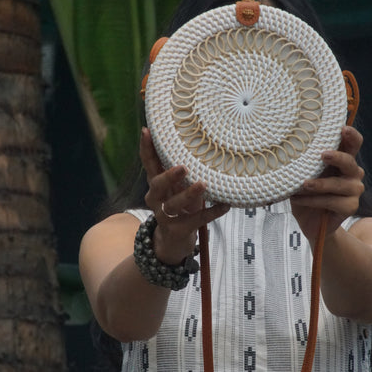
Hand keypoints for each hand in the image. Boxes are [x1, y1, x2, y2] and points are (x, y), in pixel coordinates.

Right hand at [140, 128, 228, 264]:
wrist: (173, 240)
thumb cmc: (178, 204)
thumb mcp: (177, 186)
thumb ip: (180, 169)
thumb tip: (198, 139)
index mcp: (155, 183)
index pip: (148, 163)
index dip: (146, 148)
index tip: (147, 131)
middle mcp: (156, 198)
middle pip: (157, 185)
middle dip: (169, 176)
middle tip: (183, 167)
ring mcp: (165, 216)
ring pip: (174, 205)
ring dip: (189, 194)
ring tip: (203, 185)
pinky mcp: (178, 230)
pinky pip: (196, 220)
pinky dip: (212, 212)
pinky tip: (225, 205)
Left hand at [289, 126, 364, 243]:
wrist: (309, 222)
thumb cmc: (305, 193)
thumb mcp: (302, 175)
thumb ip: (303, 162)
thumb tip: (286, 147)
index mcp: (343, 160)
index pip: (353, 144)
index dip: (351, 135)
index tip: (343, 128)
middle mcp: (353, 173)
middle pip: (349, 161)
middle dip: (337, 157)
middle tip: (322, 154)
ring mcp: (354, 190)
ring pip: (338, 184)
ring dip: (318, 184)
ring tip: (303, 184)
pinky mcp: (351, 206)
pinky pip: (331, 201)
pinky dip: (312, 200)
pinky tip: (298, 199)